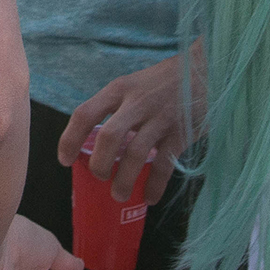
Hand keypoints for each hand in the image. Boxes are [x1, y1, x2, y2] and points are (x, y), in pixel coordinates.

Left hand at [58, 50, 200, 205]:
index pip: (85, 113)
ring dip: (124, 180)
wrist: (205, 71)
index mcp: (119, 89)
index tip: (64, 160)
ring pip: (135, 154)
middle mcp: (136, 103)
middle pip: (108, 137)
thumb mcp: (134, 85)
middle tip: (99, 178)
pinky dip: (154, 185)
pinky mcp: (180, 133)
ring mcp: (159, 118)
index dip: (69, 139)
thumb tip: (97, 142)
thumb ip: (117, 108)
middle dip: (99, 164)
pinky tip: (149, 198)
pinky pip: (164, 165)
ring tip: (119, 195)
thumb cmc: (164, 82)